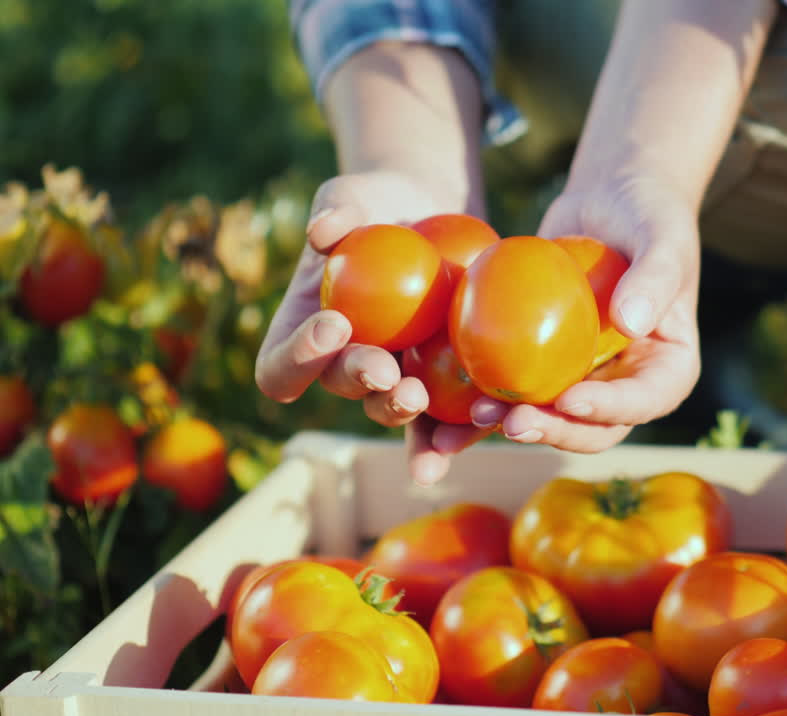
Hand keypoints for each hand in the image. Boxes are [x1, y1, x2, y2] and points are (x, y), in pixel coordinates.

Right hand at [254, 170, 487, 484]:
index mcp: (304, 333)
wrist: (426, 215)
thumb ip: (336, 210)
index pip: (281, 367)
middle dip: (361, 381)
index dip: (298, 359)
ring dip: (402, 410)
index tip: (334, 324)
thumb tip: (324, 230)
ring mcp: (391, 374)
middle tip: (385, 369)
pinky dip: (458, 422)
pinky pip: (446, 409)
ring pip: (390, 407)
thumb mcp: (352, 196)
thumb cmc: (375, 204)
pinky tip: (480, 420)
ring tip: (420, 397)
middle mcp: (343, 363)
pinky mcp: (438, 376)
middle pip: (342, 388)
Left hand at [469, 174, 701, 451]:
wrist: (608, 200)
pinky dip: (484, 406)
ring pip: (549, 417)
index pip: (643, 401)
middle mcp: (626, 385)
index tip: (569, 399)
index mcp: (666, 369)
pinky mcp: (543, 364)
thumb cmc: (648, 214)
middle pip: (592, 426)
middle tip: (514, 422)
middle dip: (553, 429)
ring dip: (513, 426)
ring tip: (476, 418)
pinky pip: (515, 389)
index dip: (608, 409)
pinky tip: (446, 417)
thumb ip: (654, 278)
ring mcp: (583, 378)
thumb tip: (631, 324)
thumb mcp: (662, 238)